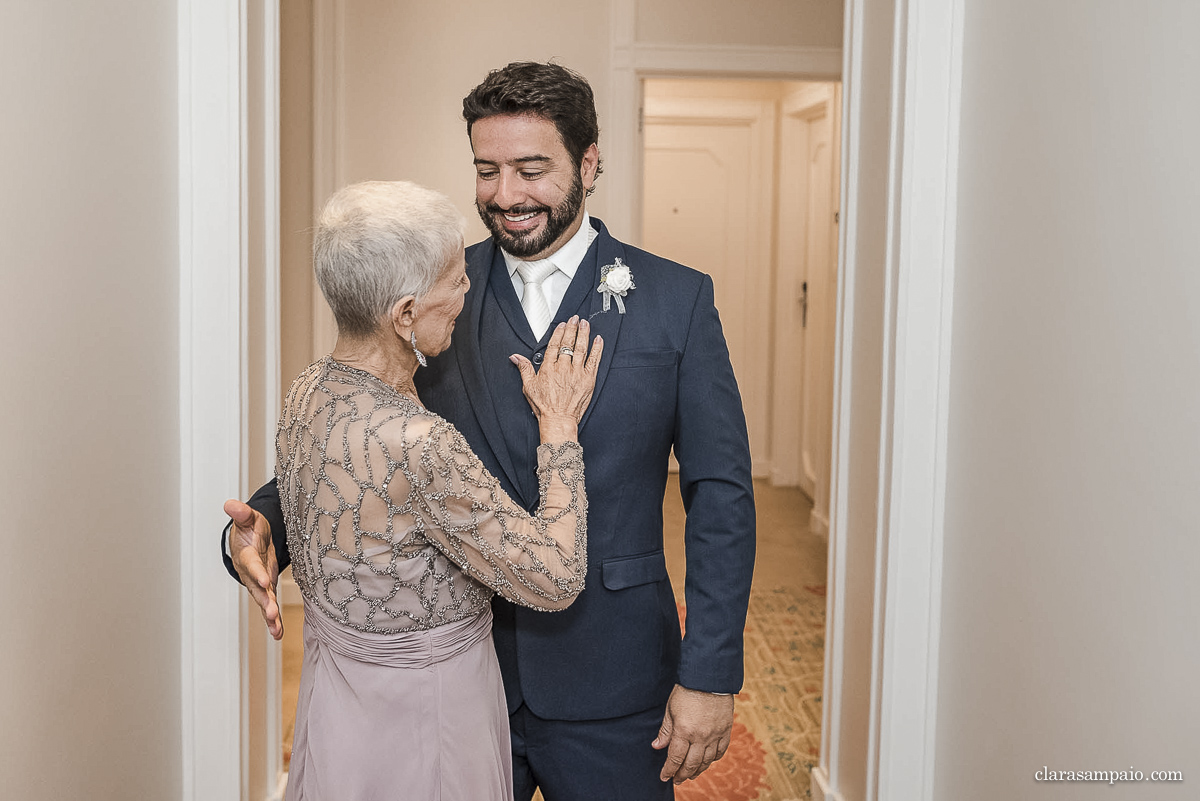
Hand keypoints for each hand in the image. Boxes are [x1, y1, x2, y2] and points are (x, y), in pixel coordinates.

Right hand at [224, 498, 283, 639]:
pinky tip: (278, 634)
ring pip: (263, 601)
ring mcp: (258, 583)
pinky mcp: (266, 589)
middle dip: (264, 601)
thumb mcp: (248, 518)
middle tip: (272, 612)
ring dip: (269, 615)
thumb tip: (230, 504)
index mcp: (247, 555)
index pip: (251, 564)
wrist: (249, 540)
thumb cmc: (250, 529)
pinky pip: (269, 606)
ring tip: (276, 628)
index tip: (264, 581)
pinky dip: (273, 621)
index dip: (257, 572)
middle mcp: (251, 573)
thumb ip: (241, 513)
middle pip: (257, 588)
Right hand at [510, 315, 602, 437]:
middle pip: (568, 343)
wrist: (559, 420)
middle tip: (574, 319)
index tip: (562, 325)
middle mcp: (563, 368)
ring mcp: (577, 373)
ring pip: (582, 349)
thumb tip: (515, 357)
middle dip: (572, 329)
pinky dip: (597, 349)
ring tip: (585, 324)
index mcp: (549, 368)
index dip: (559, 333)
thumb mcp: (529, 387)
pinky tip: (599, 340)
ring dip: (584, 334)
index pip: (554, 345)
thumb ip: (524, 368)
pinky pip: (594, 361)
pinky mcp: (588, 379)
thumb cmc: (545, 406)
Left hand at [652, 684, 733, 783]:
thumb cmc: (687, 690)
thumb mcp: (670, 709)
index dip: (669, 770)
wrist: (709, 677)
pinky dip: (713, 759)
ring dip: (697, 770)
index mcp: (683, 731)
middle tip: (676, 780)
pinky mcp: (726, 730)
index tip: (664, 777)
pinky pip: (720, 751)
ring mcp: (715, 734)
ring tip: (690, 774)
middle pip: (691, 764)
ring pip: (706, 761)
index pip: (675, 758)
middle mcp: (700, 736)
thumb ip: (666, 730)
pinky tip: (707, 762)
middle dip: (682, 774)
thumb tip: (657, 746)